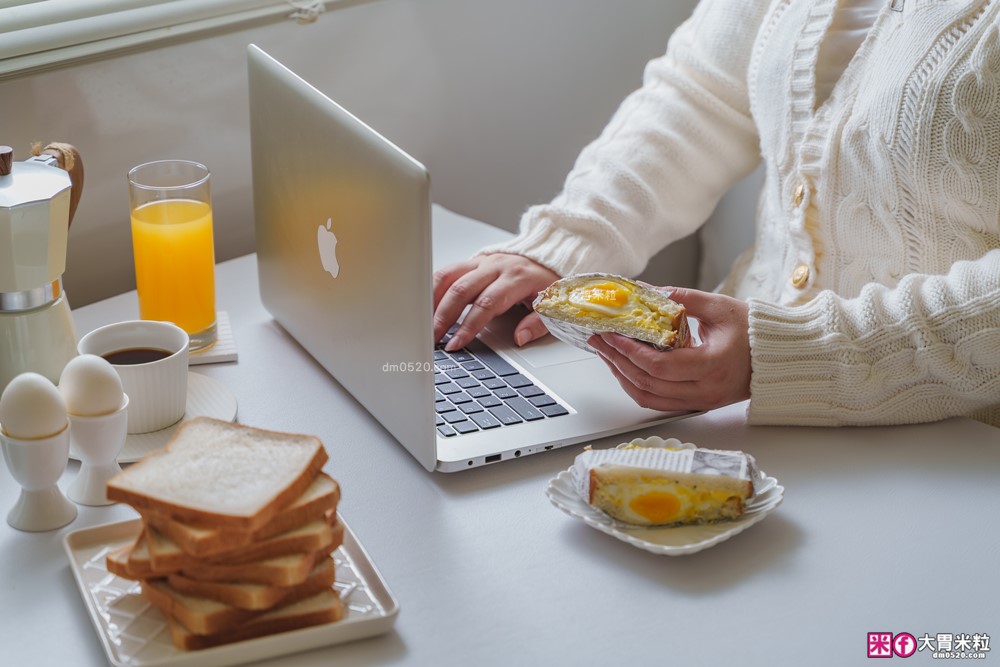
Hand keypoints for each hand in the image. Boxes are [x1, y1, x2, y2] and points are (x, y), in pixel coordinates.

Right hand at [433, 253, 559, 350]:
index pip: (486, 304)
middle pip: (462, 290)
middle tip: (433, 338)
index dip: (469, 326)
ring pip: (449, 276)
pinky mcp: (474, 261)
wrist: (550, 255)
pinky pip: (448, 271)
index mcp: (516, 278)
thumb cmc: (549, 282)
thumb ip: (538, 323)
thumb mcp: (554, 305)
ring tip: (424, 322)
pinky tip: (427, 305)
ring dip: (433, 300)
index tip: (456, 343)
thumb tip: (520, 339)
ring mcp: (482, 262)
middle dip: (444, 316)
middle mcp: (496, 266)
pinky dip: (434, 288)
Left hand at [587, 286, 750, 411]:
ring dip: (623, 376)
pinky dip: (638, 386)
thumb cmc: (753, 330)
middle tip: (600, 340)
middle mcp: (706, 390)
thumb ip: (681, 298)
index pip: (661, 366)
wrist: (777, 355)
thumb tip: (645, 291)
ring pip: (649, 398)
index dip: (631, 352)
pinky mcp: (697, 404)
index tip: (613, 335)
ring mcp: (702, 401)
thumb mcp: (718, 306)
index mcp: (714, 364)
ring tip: (607, 353)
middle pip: (649, 384)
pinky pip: (658, 402)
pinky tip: (625, 368)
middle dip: (618, 361)